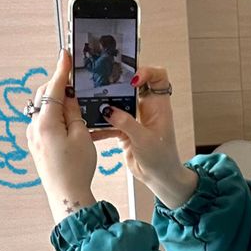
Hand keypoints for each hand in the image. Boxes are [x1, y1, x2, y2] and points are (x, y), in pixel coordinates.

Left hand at [26, 49, 96, 223]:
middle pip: (45, 96)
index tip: (65, 55)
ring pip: (46, 109)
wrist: (67, 195)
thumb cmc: (76, 168)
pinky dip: (59, 118)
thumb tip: (68, 96)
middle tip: (77, 83)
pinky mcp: (38, 144)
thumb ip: (74, 112)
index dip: (61, 70)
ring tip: (81, 109)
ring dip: (61, 104)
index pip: (53, 88)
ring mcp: (34, 136)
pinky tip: (76, 124)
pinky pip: (47, 123)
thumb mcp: (82, 136)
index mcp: (45, 121)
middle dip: (60, 87)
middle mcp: (34, 126)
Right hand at [89, 65, 197, 207]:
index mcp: (158, 105)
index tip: (132, 79)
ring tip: (89, 101)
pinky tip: (89, 129)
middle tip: (100, 82)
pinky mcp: (124, 129)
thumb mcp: (143, 139)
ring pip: (117, 103)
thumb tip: (107, 109)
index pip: (158, 77)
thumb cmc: (161, 158)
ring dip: (104, 104)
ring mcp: (134, 118)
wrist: (158, 178)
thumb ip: (126, 123)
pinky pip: (109, 122)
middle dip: (116, 83)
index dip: (146, 72)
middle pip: (131, 85)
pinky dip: (99, 125)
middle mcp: (146, 108)